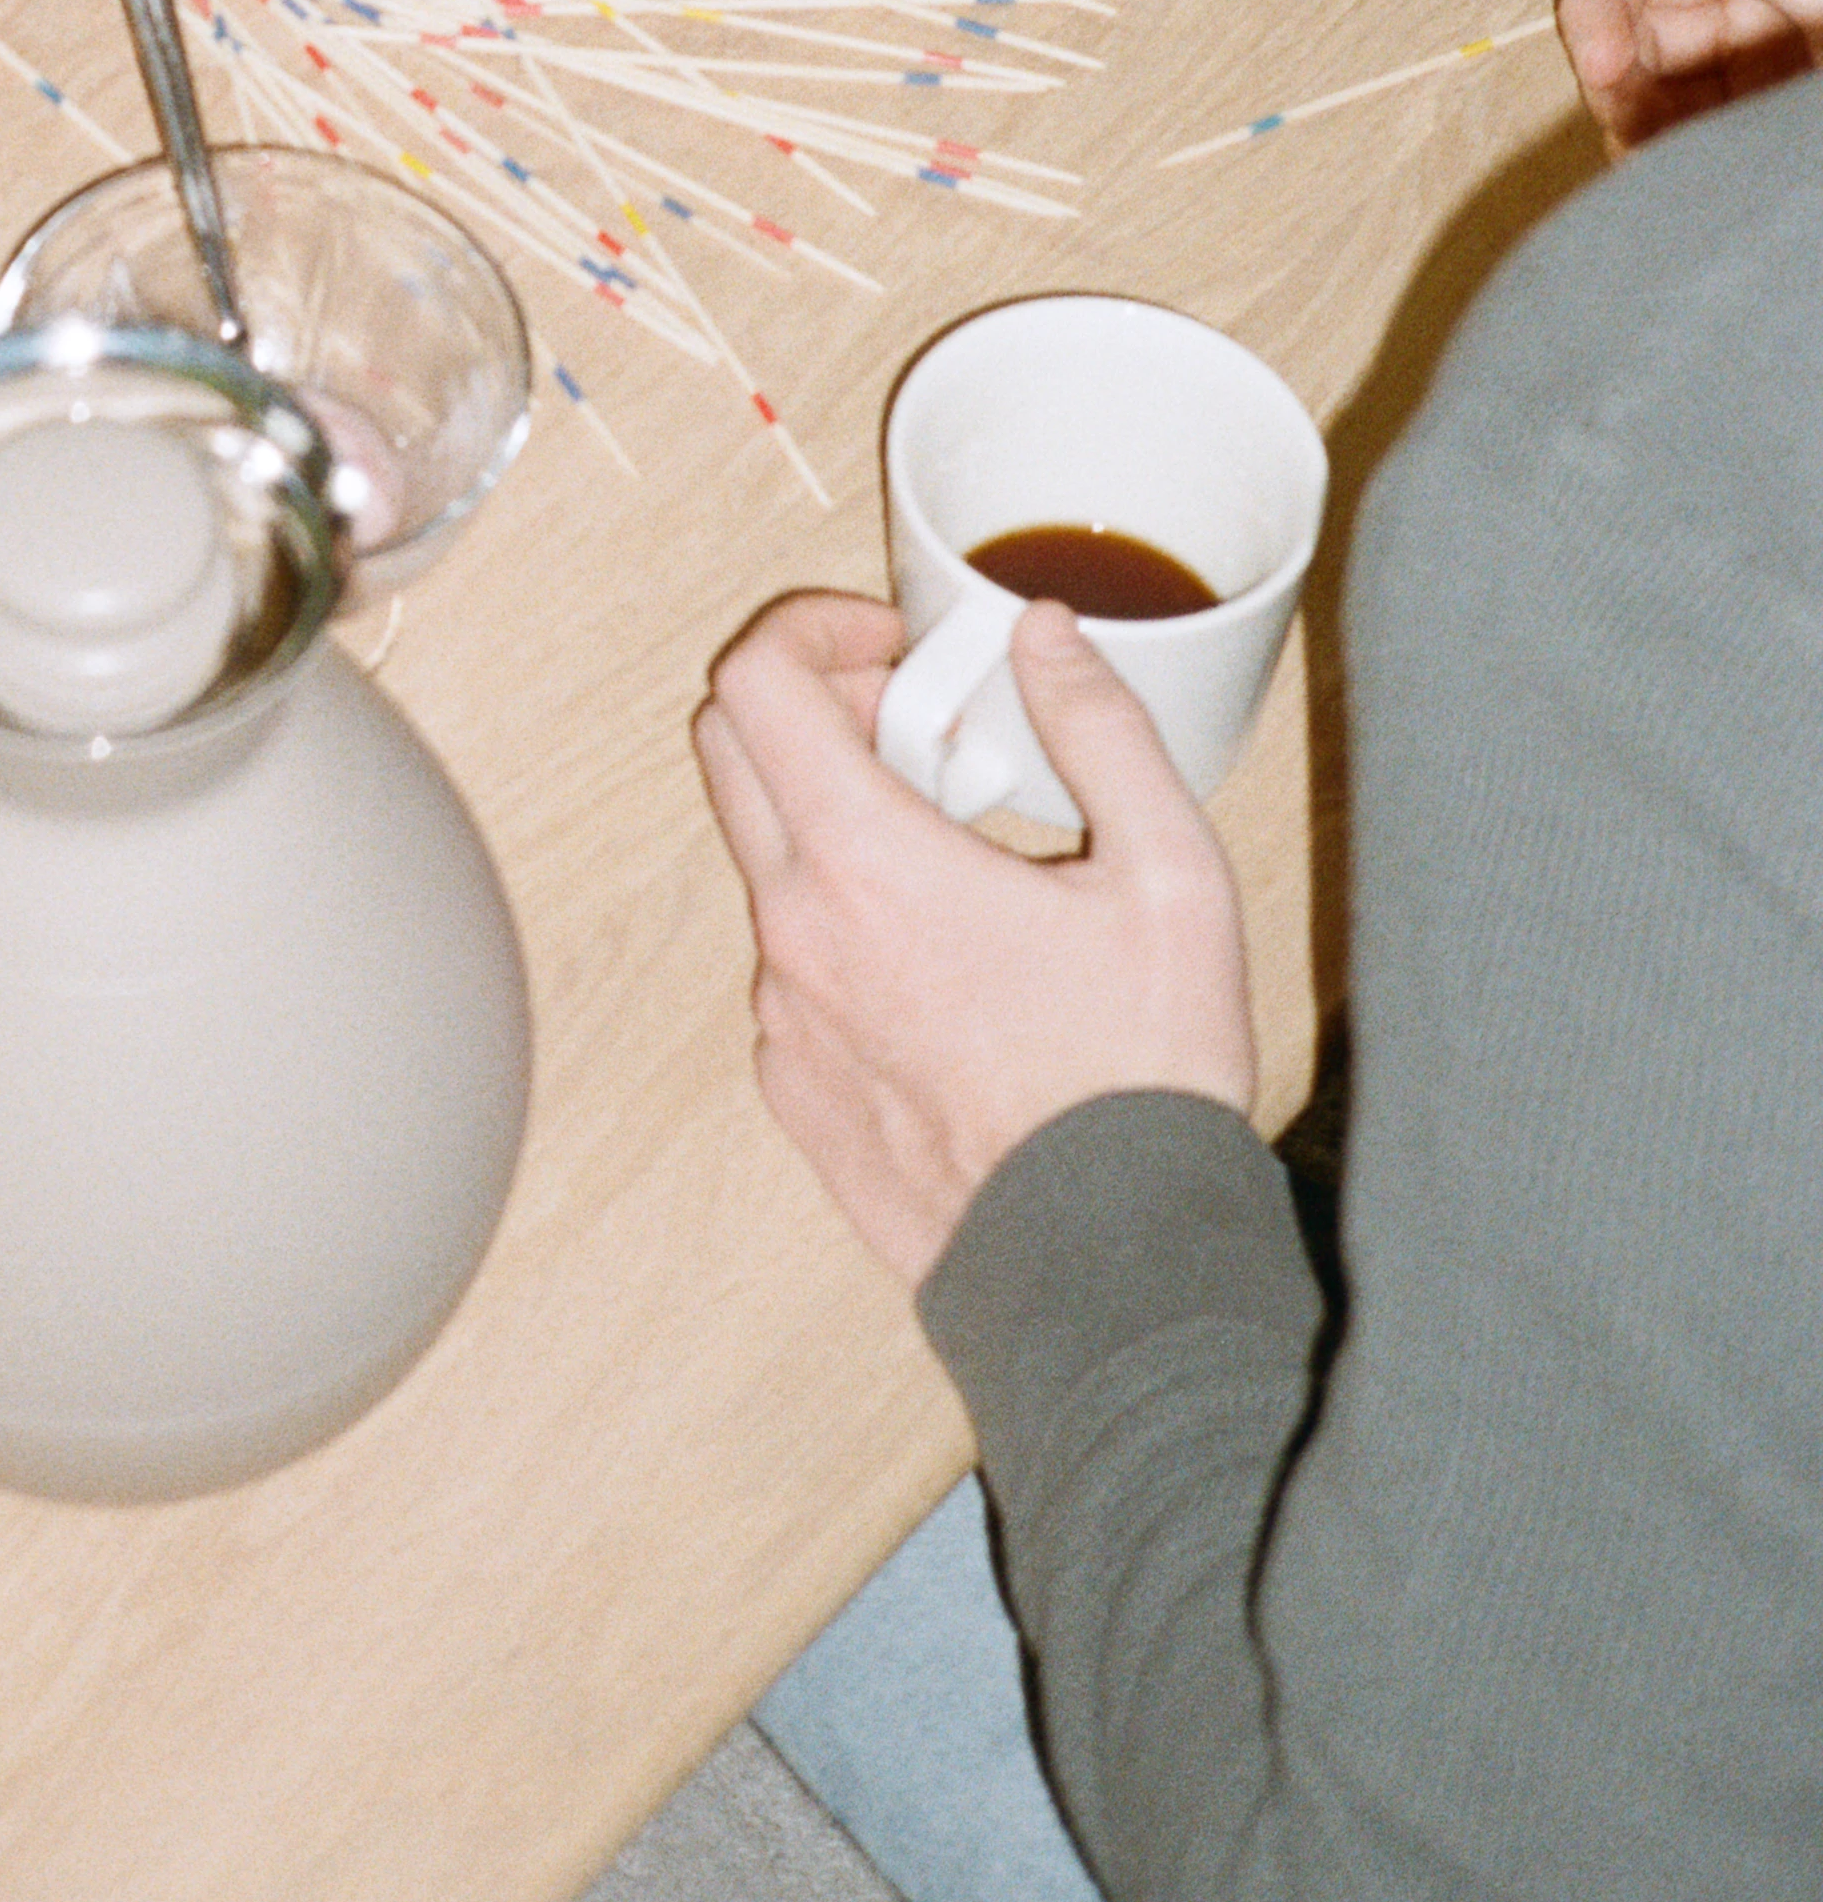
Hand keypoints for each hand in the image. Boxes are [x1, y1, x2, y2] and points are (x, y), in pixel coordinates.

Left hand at [690, 590, 1256, 1283]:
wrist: (1107, 1271)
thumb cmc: (1141, 1076)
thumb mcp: (1169, 873)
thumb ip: (1100, 726)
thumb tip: (1041, 631)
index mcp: (865, 861)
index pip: (755, 680)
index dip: (812, 630)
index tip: (897, 648)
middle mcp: (794, 930)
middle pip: (732, 751)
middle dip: (815, 708)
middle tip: (924, 733)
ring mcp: (782, 1016)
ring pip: (768, 866)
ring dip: (838, 829)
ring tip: (964, 865)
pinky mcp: (793, 1089)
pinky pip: (792, 969)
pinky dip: (846, 930)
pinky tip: (951, 970)